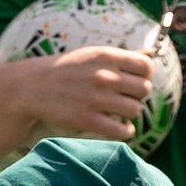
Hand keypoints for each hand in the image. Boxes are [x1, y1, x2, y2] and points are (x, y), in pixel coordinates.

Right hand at [23, 41, 155, 144]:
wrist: (34, 86)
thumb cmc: (68, 70)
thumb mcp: (93, 55)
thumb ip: (124, 56)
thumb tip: (151, 54)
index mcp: (106, 56)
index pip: (146, 67)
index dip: (144, 76)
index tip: (133, 82)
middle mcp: (104, 75)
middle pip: (144, 89)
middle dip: (136, 96)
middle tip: (123, 98)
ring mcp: (96, 98)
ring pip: (135, 110)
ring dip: (130, 114)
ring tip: (118, 112)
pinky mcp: (88, 119)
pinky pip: (122, 130)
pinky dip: (125, 131)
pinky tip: (118, 127)